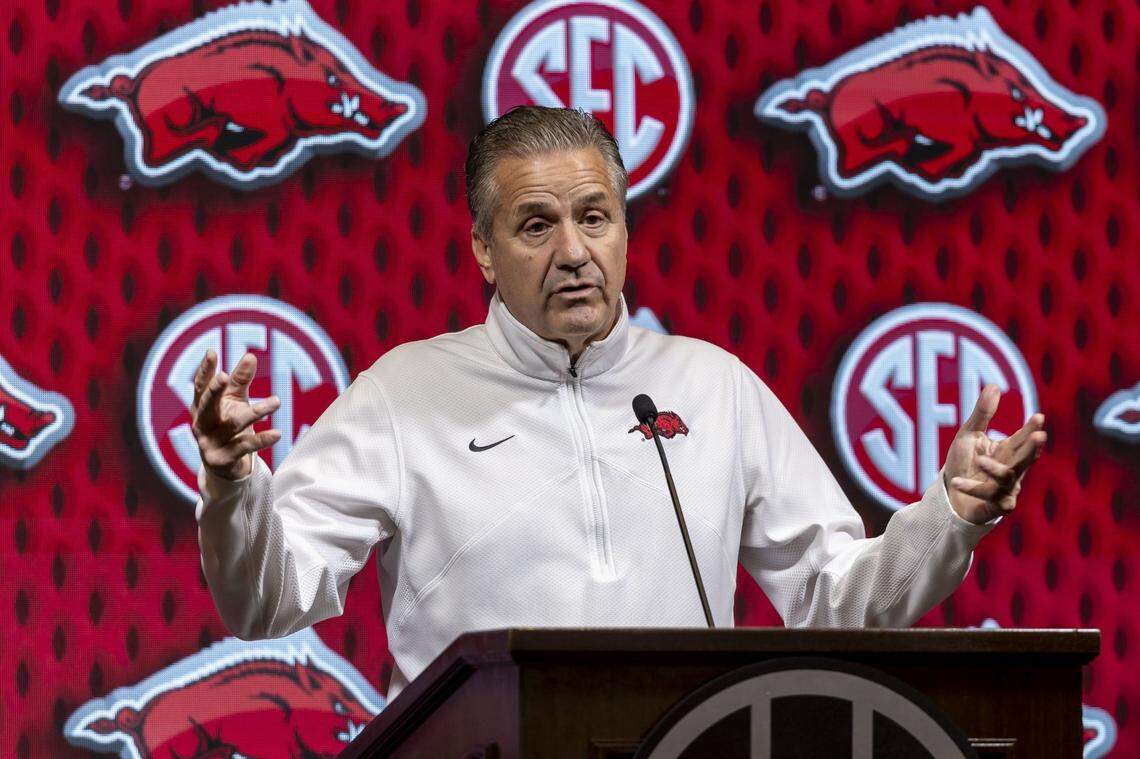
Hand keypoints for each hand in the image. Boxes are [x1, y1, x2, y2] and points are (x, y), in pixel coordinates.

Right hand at [190, 350, 280, 480]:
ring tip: (276, 401)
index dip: (205, 371)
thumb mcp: (234, 402)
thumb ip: (240, 381)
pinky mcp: (222, 460)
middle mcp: (201, 425)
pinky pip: (245, 447)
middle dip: (214, 391)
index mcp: (200, 408)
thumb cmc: (228, 425)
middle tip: (225, 377)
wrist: (225, 467)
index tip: (211, 352)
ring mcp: (209, 443)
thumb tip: (250, 356)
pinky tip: (278, 433)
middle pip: (206, 406)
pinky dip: (262, 440)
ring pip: (233, 425)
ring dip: (256, 412)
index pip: (200, 387)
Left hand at [943, 384, 1046, 524]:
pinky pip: (988, 498)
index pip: (1023, 439)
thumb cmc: (964, 464)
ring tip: (980, 460)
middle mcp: (1011, 470)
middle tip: (1040, 436)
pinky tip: (957, 481)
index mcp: (1008, 452)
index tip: (1039, 416)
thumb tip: (994, 385)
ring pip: (1008, 479)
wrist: (950, 497)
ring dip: (995, 469)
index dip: (1031, 429)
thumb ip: (982, 414)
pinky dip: (973, 489)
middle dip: (1032, 448)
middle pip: (1025, 459)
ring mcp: (1005, 490)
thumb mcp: (969, 436)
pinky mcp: (994, 507)